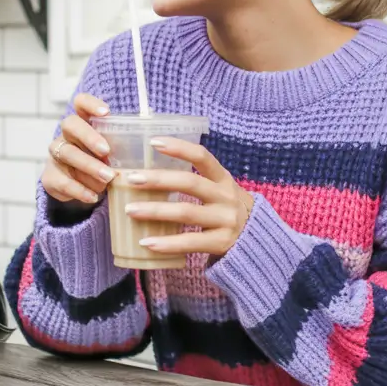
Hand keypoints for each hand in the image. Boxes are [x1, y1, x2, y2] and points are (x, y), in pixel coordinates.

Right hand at [42, 93, 117, 204]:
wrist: (80, 191)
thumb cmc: (103, 165)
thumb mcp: (115, 154)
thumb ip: (125, 147)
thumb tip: (152, 146)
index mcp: (84, 123)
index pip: (80, 103)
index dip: (90, 103)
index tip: (106, 112)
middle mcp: (67, 135)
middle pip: (70, 124)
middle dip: (89, 136)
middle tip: (106, 151)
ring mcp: (56, 155)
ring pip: (67, 153)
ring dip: (89, 166)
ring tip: (108, 178)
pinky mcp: (50, 177)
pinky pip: (61, 181)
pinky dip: (78, 189)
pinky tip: (93, 196)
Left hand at [123, 138, 253, 258]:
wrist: (257, 241)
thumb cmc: (225, 211)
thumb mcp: (219, 191)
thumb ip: (195, 182)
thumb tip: (149, 173)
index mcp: (223, 179)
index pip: (202, 156)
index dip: (179, 147)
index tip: (154, 142)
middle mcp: (226, 197)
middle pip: (190, 183)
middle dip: (158, 180)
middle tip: (131, 179)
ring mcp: (226, 220)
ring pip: (186, 212)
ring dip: (155, 211)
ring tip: (130, 210)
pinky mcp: (222, 243)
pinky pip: (190, 242)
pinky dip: (166, 243)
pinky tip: (145, 242)